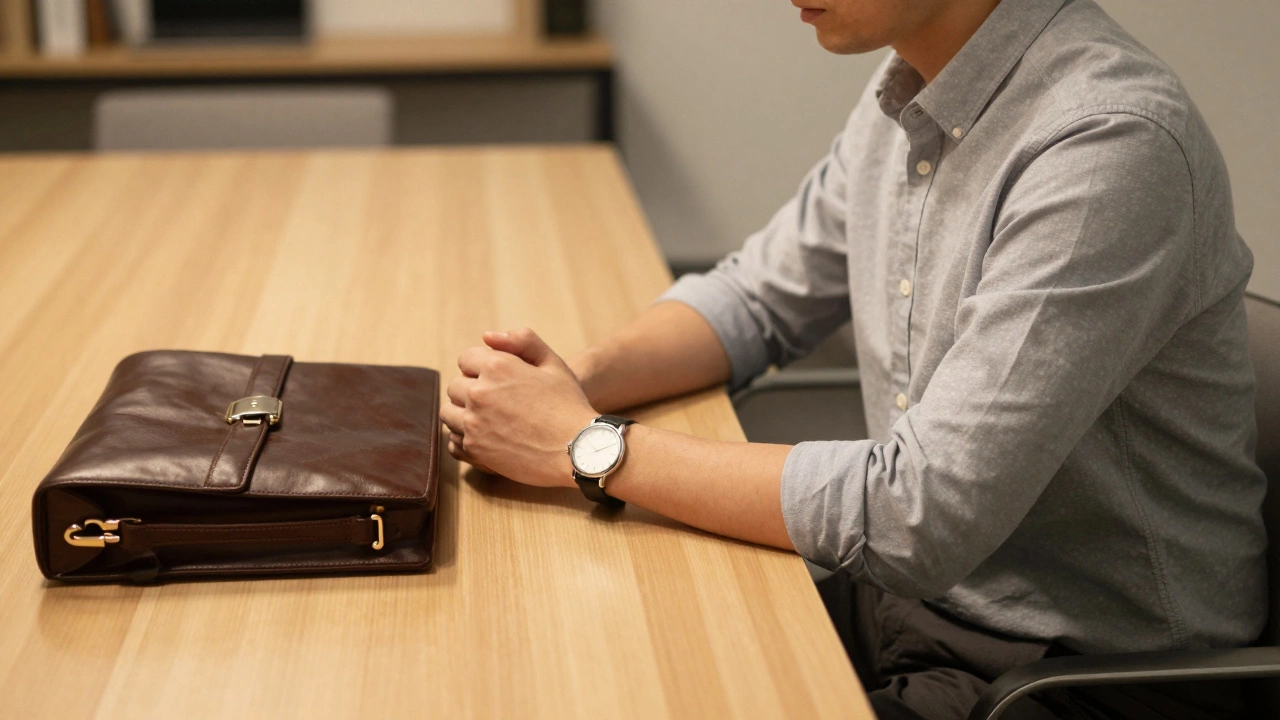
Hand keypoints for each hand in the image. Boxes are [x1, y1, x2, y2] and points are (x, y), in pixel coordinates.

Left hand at [441, 328, 597, 487]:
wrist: (578, 450)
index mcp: (497, 366)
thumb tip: (488, 336)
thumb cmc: (568, 405)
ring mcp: (473, 422)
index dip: (481, 367)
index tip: (497, 380)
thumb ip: (523, 341)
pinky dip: (464, 438)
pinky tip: (486, 438)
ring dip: (463, 414)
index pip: (466, 359)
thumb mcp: (553, 363)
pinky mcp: (475, 448)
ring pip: (449, 413)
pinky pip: (453, 440)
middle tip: (496, 402)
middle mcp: (479, 392)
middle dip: (471, 390)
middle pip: (455, 386)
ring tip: (488, 420)